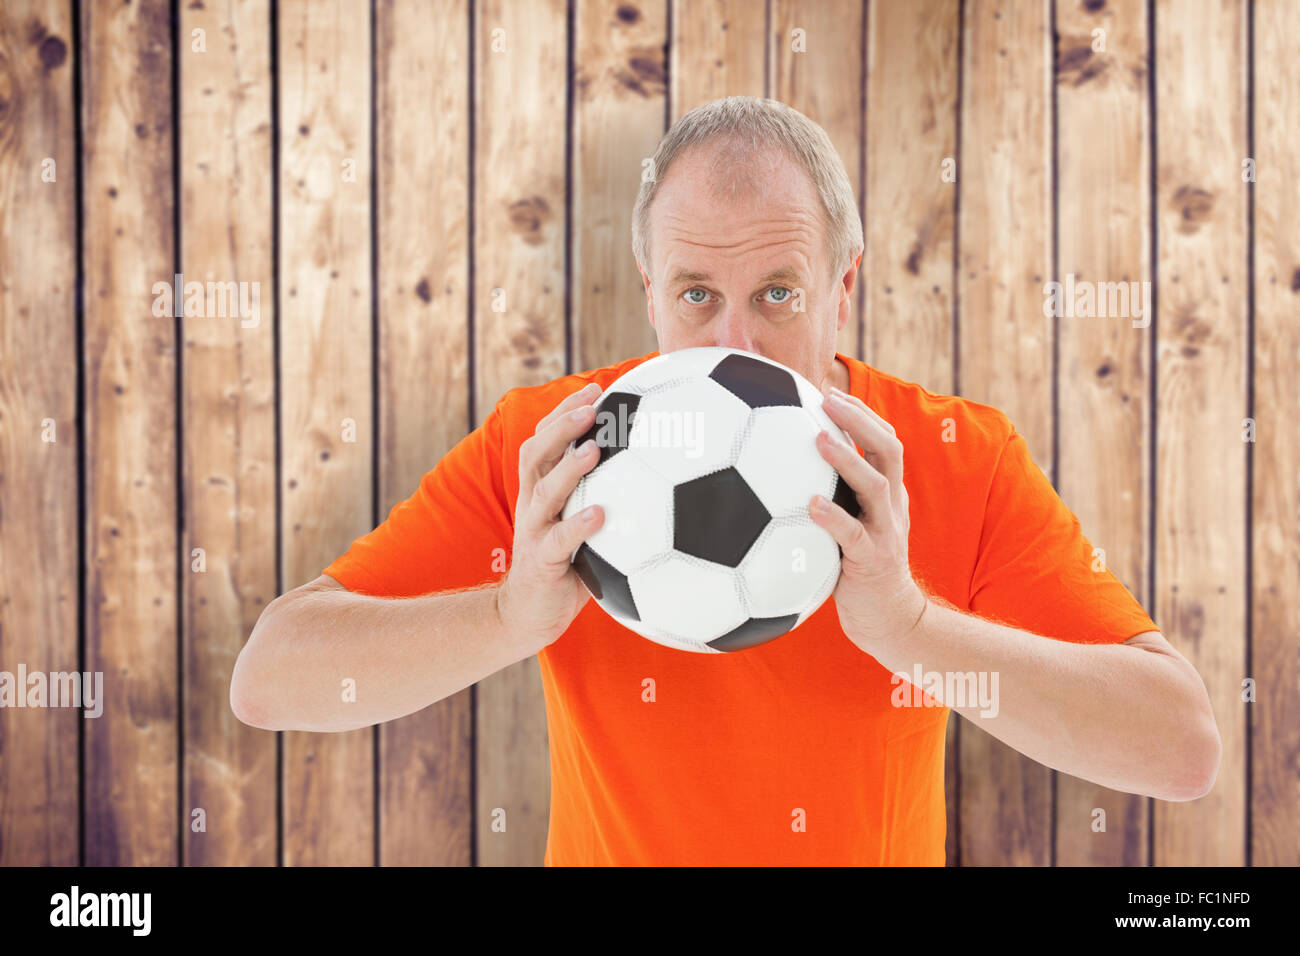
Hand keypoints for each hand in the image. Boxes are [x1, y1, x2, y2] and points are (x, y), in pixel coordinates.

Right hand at [497, 381, 605, 651]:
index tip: (595, 389)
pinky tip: (601, 514)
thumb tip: (660, 479)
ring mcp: (535, 532)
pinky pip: (560, 541)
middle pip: (537, 453)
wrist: (528, 615)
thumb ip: (608, 501)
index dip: (564, 412)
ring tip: (593, 449)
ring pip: (544, 491)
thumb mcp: (584, 528)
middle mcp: (534, 505)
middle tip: (592, 405)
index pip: (545, 440)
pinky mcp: (542, 562)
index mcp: (542, 491)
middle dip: (562, 425)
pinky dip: (578, 525)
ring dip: (568, 467)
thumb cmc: (567, 567)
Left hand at [809, 385, 927, 653]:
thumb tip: (785, 471)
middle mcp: (891, 505)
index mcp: (887, 493)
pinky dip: (833, 517)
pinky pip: (854, 535)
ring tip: (819, 439)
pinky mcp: (873, 560)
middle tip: (827, 398)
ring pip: (877, 486)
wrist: (888, 619)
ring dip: (848, 459)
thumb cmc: (857, 568)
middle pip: (889, 449)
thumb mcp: (850, 525)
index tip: (829, 390)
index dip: (861, 412)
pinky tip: (810, 505)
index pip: (884, 440)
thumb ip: (832, 497)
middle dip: (861, 419)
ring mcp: (886, 531)